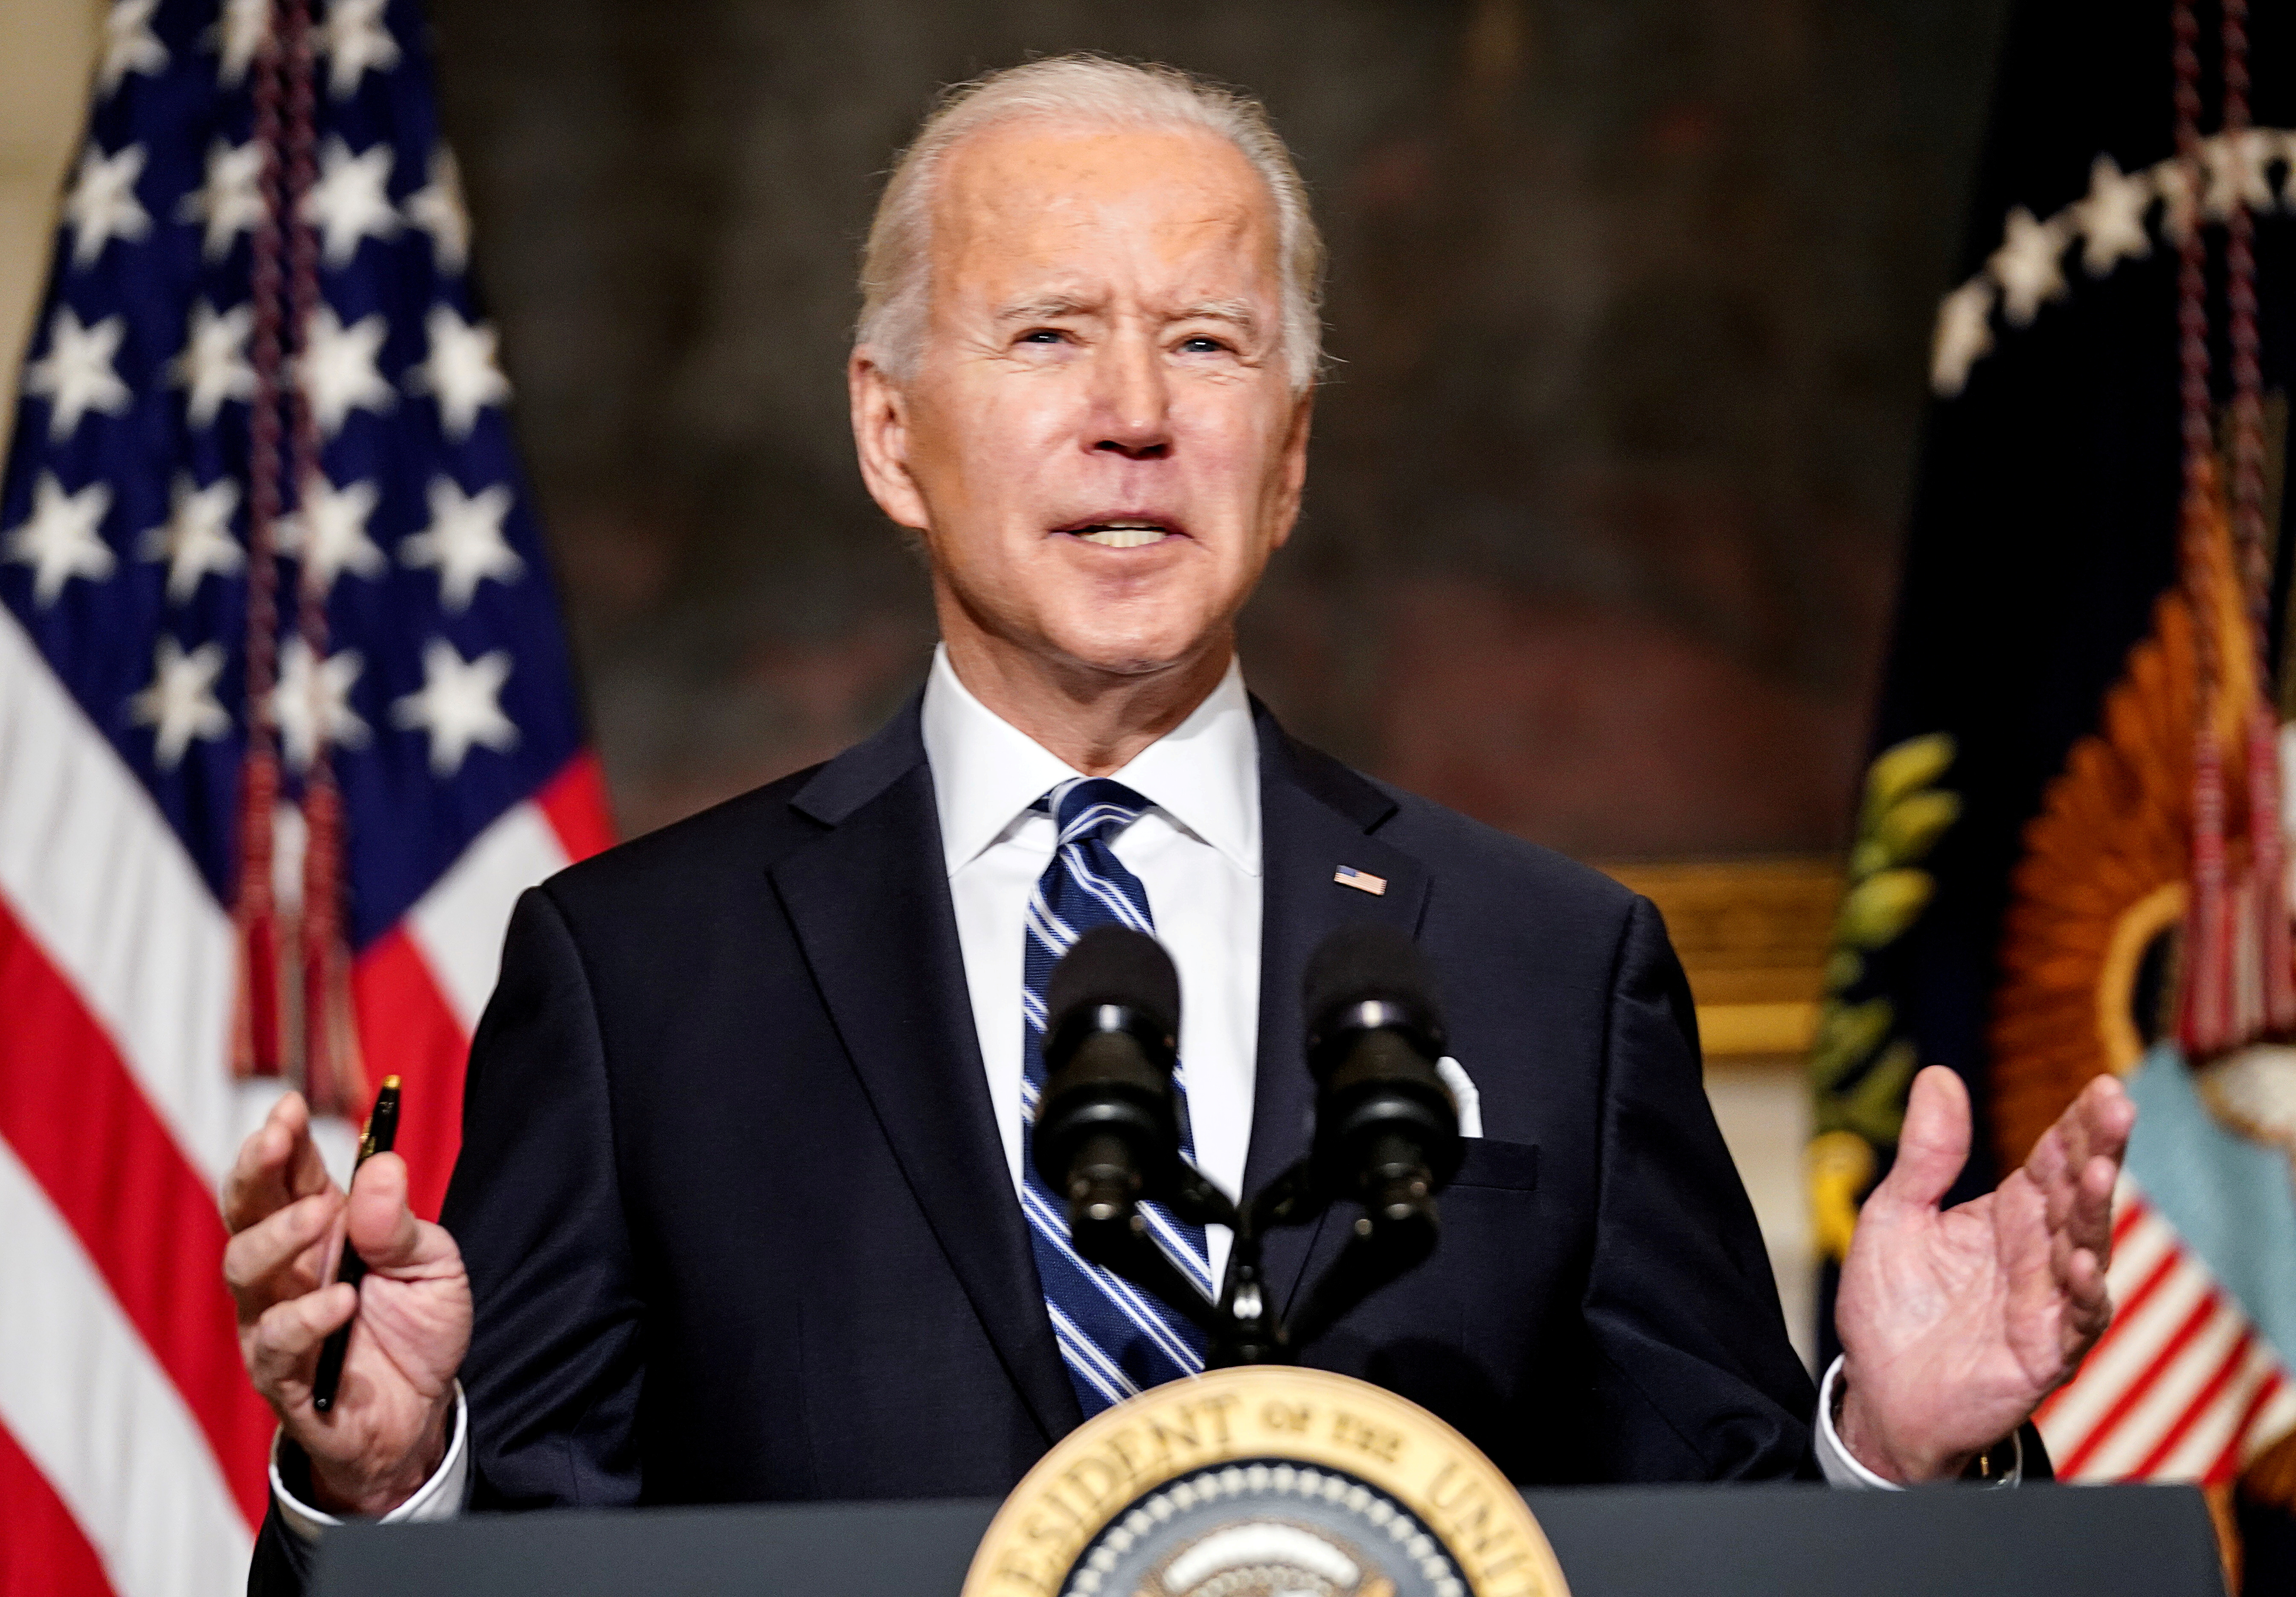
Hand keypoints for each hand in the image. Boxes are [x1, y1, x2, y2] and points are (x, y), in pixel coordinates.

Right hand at [222, 1091, 471, 1515]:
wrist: (423, 1410)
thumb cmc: (418, 1324)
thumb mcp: (433, 1265)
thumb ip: (402, 1223)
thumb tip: (382, 1165)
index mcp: (320, 1228)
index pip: (286, 1174)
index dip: (280, 1139)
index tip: (288, 1107)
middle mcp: (285, 1269)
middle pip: (246, 1211)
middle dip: (254, 1171)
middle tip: (276, 1140)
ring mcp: (273, 1319)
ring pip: (244, 1269)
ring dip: (278, 1236)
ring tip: (322, 1216)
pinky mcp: (281, 1375)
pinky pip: (275, 1342)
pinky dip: (305, 1317)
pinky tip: (340, 1301)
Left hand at [1833, 1066, 2132, 1481]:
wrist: (1879, 1394)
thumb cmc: (1892, 1304)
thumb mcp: (1895, 1214)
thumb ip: (1925, 1154)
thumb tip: (1937, 1075)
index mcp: (2008, 1214)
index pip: (2053, 1159)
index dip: (2079, 1124)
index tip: (2103, 1086)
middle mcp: (2038, 1253)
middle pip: (2078, 1193)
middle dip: (2100, 1149)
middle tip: (2116, 1106)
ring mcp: (2047, 1302)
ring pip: (2085, 1248)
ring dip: (2094, 1210)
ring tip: (2099, 1169)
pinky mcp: (2044, 1353)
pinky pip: (2075, 1320)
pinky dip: (2082, 1292)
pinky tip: (2079, 1262)